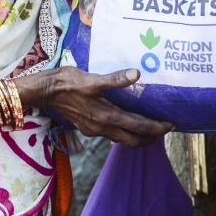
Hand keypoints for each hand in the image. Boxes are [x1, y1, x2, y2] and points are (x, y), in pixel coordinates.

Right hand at [17, 66, 172, 146]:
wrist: (44, 92)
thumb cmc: (67, 82)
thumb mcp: (91, 79)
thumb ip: (114, 79)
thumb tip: (136, 74)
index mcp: (107, 117)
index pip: (139, 127)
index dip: (157, 128)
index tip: (171, 125)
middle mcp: (102, 127)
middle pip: (133, 140)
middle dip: (151, 137)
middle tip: (164, 129)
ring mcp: (94, 130)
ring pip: (122, 140)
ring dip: (138, 137)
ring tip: (150, 128)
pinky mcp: (88, 127)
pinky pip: (112, 135)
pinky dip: (125, 132)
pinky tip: (126, 122)